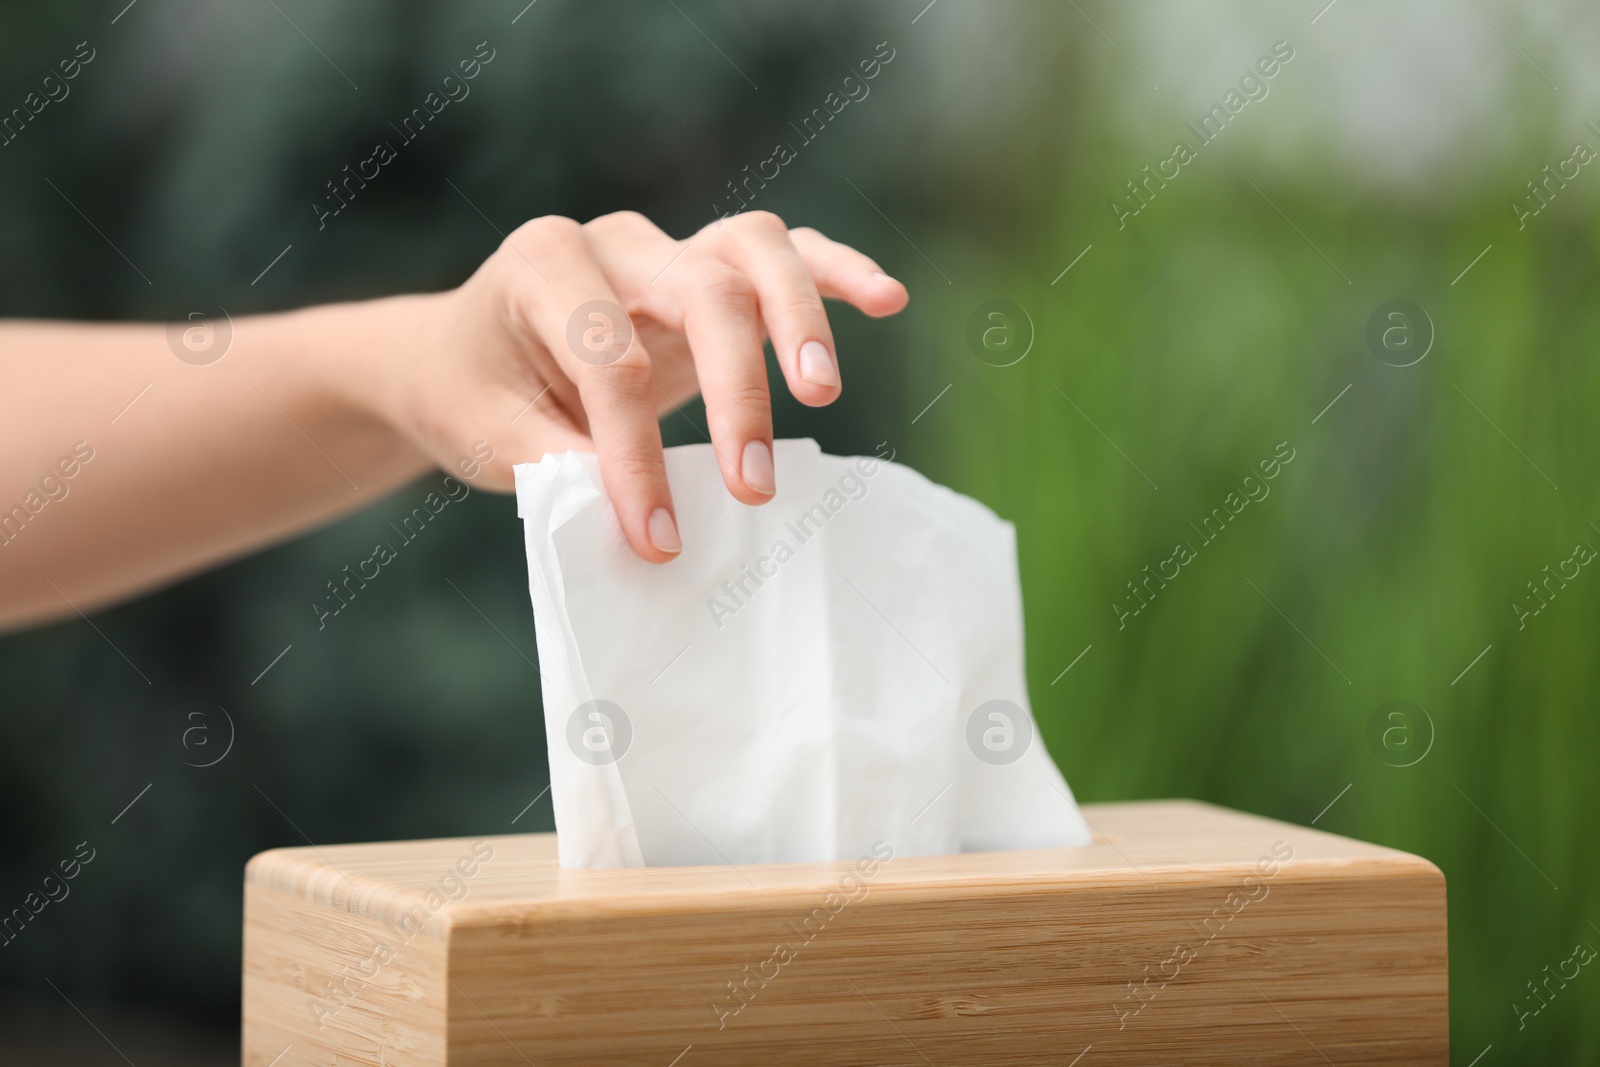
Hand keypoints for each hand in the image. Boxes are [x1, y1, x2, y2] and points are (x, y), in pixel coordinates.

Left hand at [376, 210, 907, 560]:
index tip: (655, 538)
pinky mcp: (710, 268)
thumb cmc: (475, 393)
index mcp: (543, 265)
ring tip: (821, 395)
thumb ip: (557, 464)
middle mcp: (614, 240)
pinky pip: (786, 253)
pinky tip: (887, 302)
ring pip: (754, 249)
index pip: (609, 359)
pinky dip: (836, 272)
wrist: (465, 353)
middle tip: (752, 485)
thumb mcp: (489, 437)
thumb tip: (638, 510)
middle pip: (701, 290)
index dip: (635, 455)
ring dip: (798, 320)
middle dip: (735, 389)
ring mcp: (669, 247)